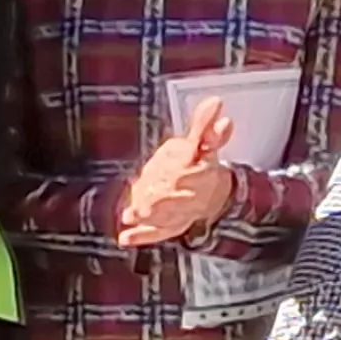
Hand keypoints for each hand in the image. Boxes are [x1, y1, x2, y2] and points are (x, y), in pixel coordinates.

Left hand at [116, 97, 242, 245]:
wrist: (213, 195)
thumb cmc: (202, 165)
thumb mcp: (204, 143)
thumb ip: (205, 125)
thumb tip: (215, 102)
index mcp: (203, 170)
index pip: (196, 173)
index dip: (187, 175)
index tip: (175, 176)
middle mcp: (193, 193)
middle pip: (179, 199)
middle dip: (163, 202)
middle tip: (145, 205)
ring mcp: (182, 212)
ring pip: (166, 217)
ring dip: (149, 218)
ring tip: (132, 216)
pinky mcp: (170, 225)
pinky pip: (156, 232)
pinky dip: (141, 236)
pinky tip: (125, 238)